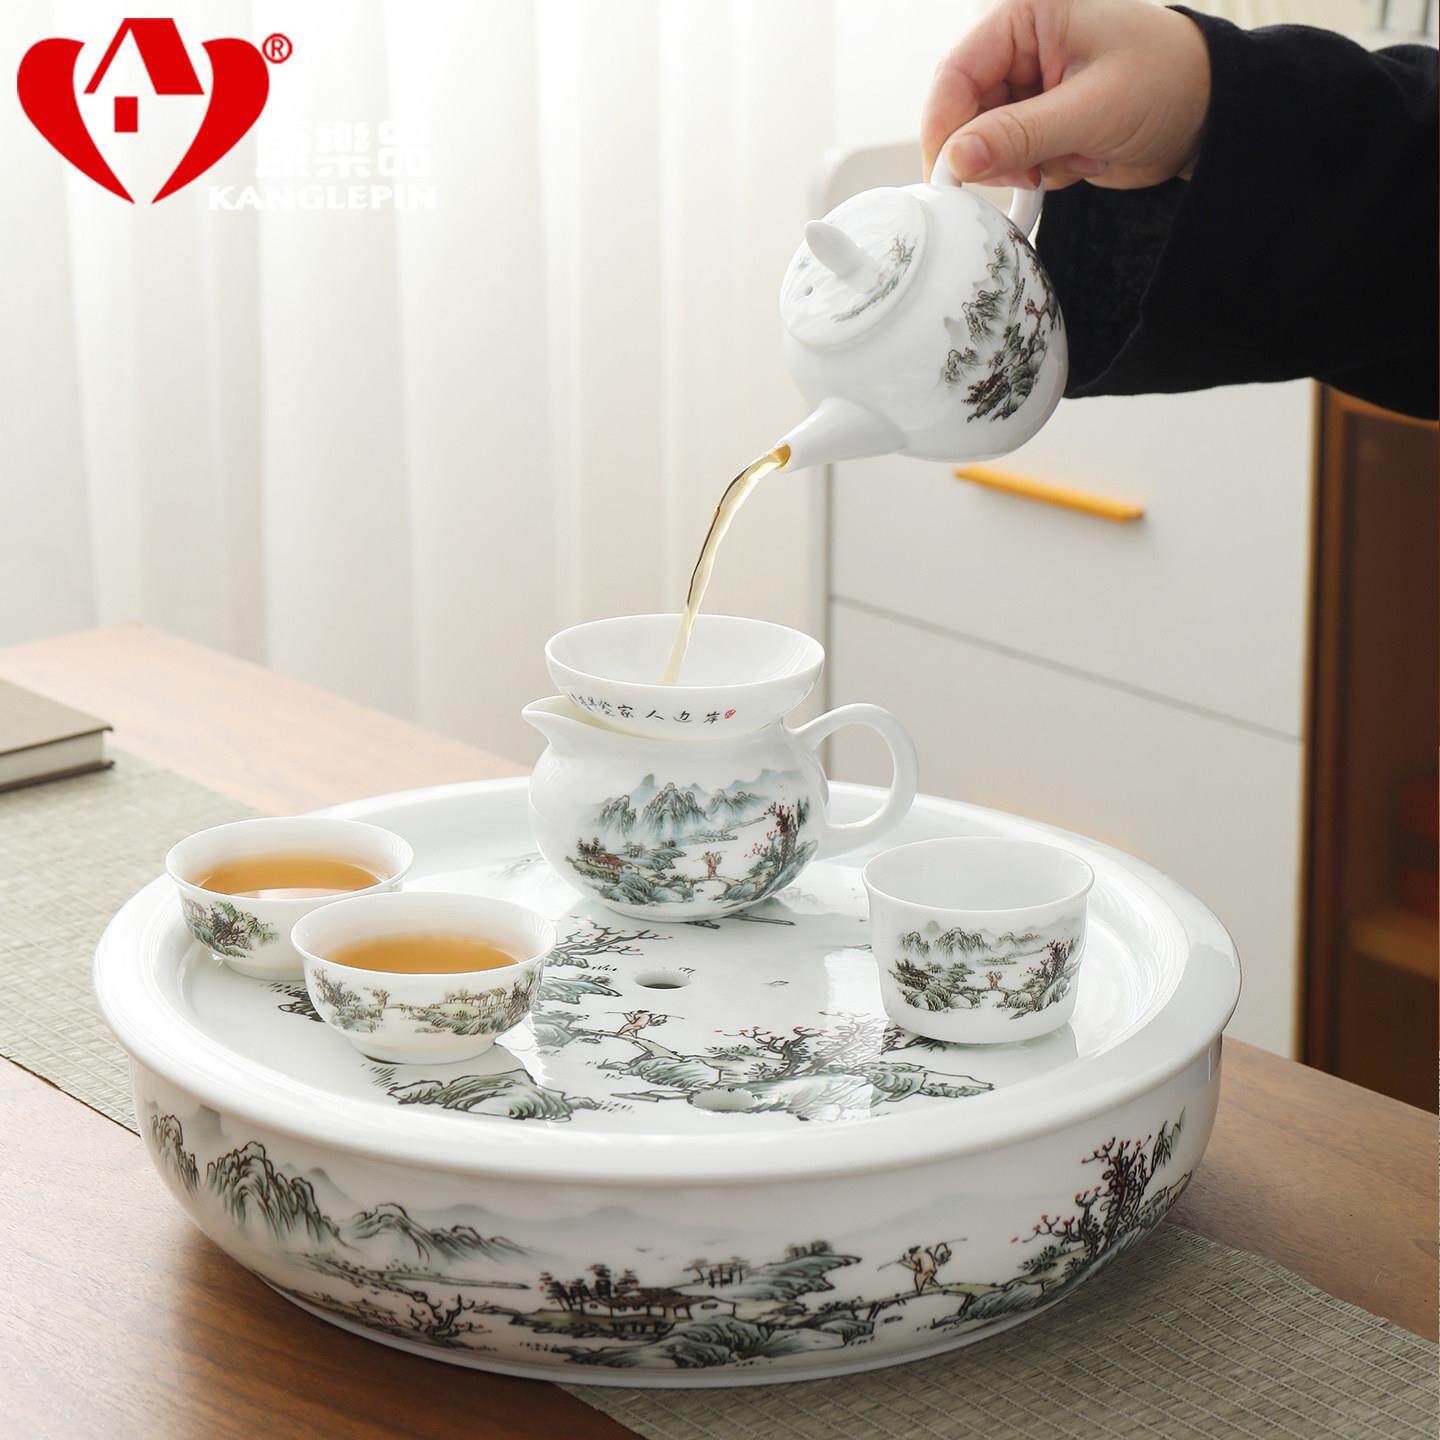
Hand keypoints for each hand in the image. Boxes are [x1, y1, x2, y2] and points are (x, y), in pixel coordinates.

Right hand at [921, 0, 1211, 190]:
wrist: (1211, 114)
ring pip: (985, 143)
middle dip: (989, 152)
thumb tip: (957, 159)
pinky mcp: (1038, 123)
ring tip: (1068, 157)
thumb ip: (1019, 135)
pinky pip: (1011, 160)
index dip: (944, 128)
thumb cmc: (1168, 82)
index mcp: (1027, 15)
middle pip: (964, 112)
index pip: (956, 73)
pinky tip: (1077, 159)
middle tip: (1024, 174)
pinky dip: (1038, 173)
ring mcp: (1028, 88)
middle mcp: (1020, 48)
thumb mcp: (1091, 109)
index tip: (946, 178)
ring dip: (1020, 165)